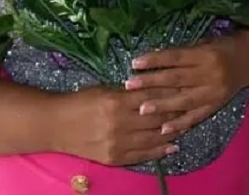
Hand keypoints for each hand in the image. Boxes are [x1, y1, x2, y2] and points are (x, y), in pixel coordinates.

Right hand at [53, 85, 181, 165]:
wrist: (56, 125)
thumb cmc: (80, 101)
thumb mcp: (104, 89)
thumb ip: (127, 92)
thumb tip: (153, 90)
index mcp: (117, 101)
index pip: (151, 97)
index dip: (169, 94)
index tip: (184, 90)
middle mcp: (120, 123)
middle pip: (156, 119)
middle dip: (176, 113)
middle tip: (191, 108)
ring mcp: (118, 143)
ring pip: (153, 138)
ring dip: (172, 133)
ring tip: (186, 127)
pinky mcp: (114, 158)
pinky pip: (142, 156)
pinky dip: (159, 151)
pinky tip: (172, 146)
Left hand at [123, 39, 243, 135]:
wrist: (248, 60)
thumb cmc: (219, 47)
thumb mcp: (202, 43)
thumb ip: (181, 53)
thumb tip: (152, 58)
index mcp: (204, 55)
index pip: (175, 58)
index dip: (154, 60)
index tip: (134, 63)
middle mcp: (209, 74)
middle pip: (176, 80)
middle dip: (151, 83)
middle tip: (130, 85)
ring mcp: (213, 93)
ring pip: (184, 101)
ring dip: (161, 106)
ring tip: (141, 109)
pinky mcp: (216, 107)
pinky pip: (196, 117)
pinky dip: (180, 124)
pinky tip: (164, 129)